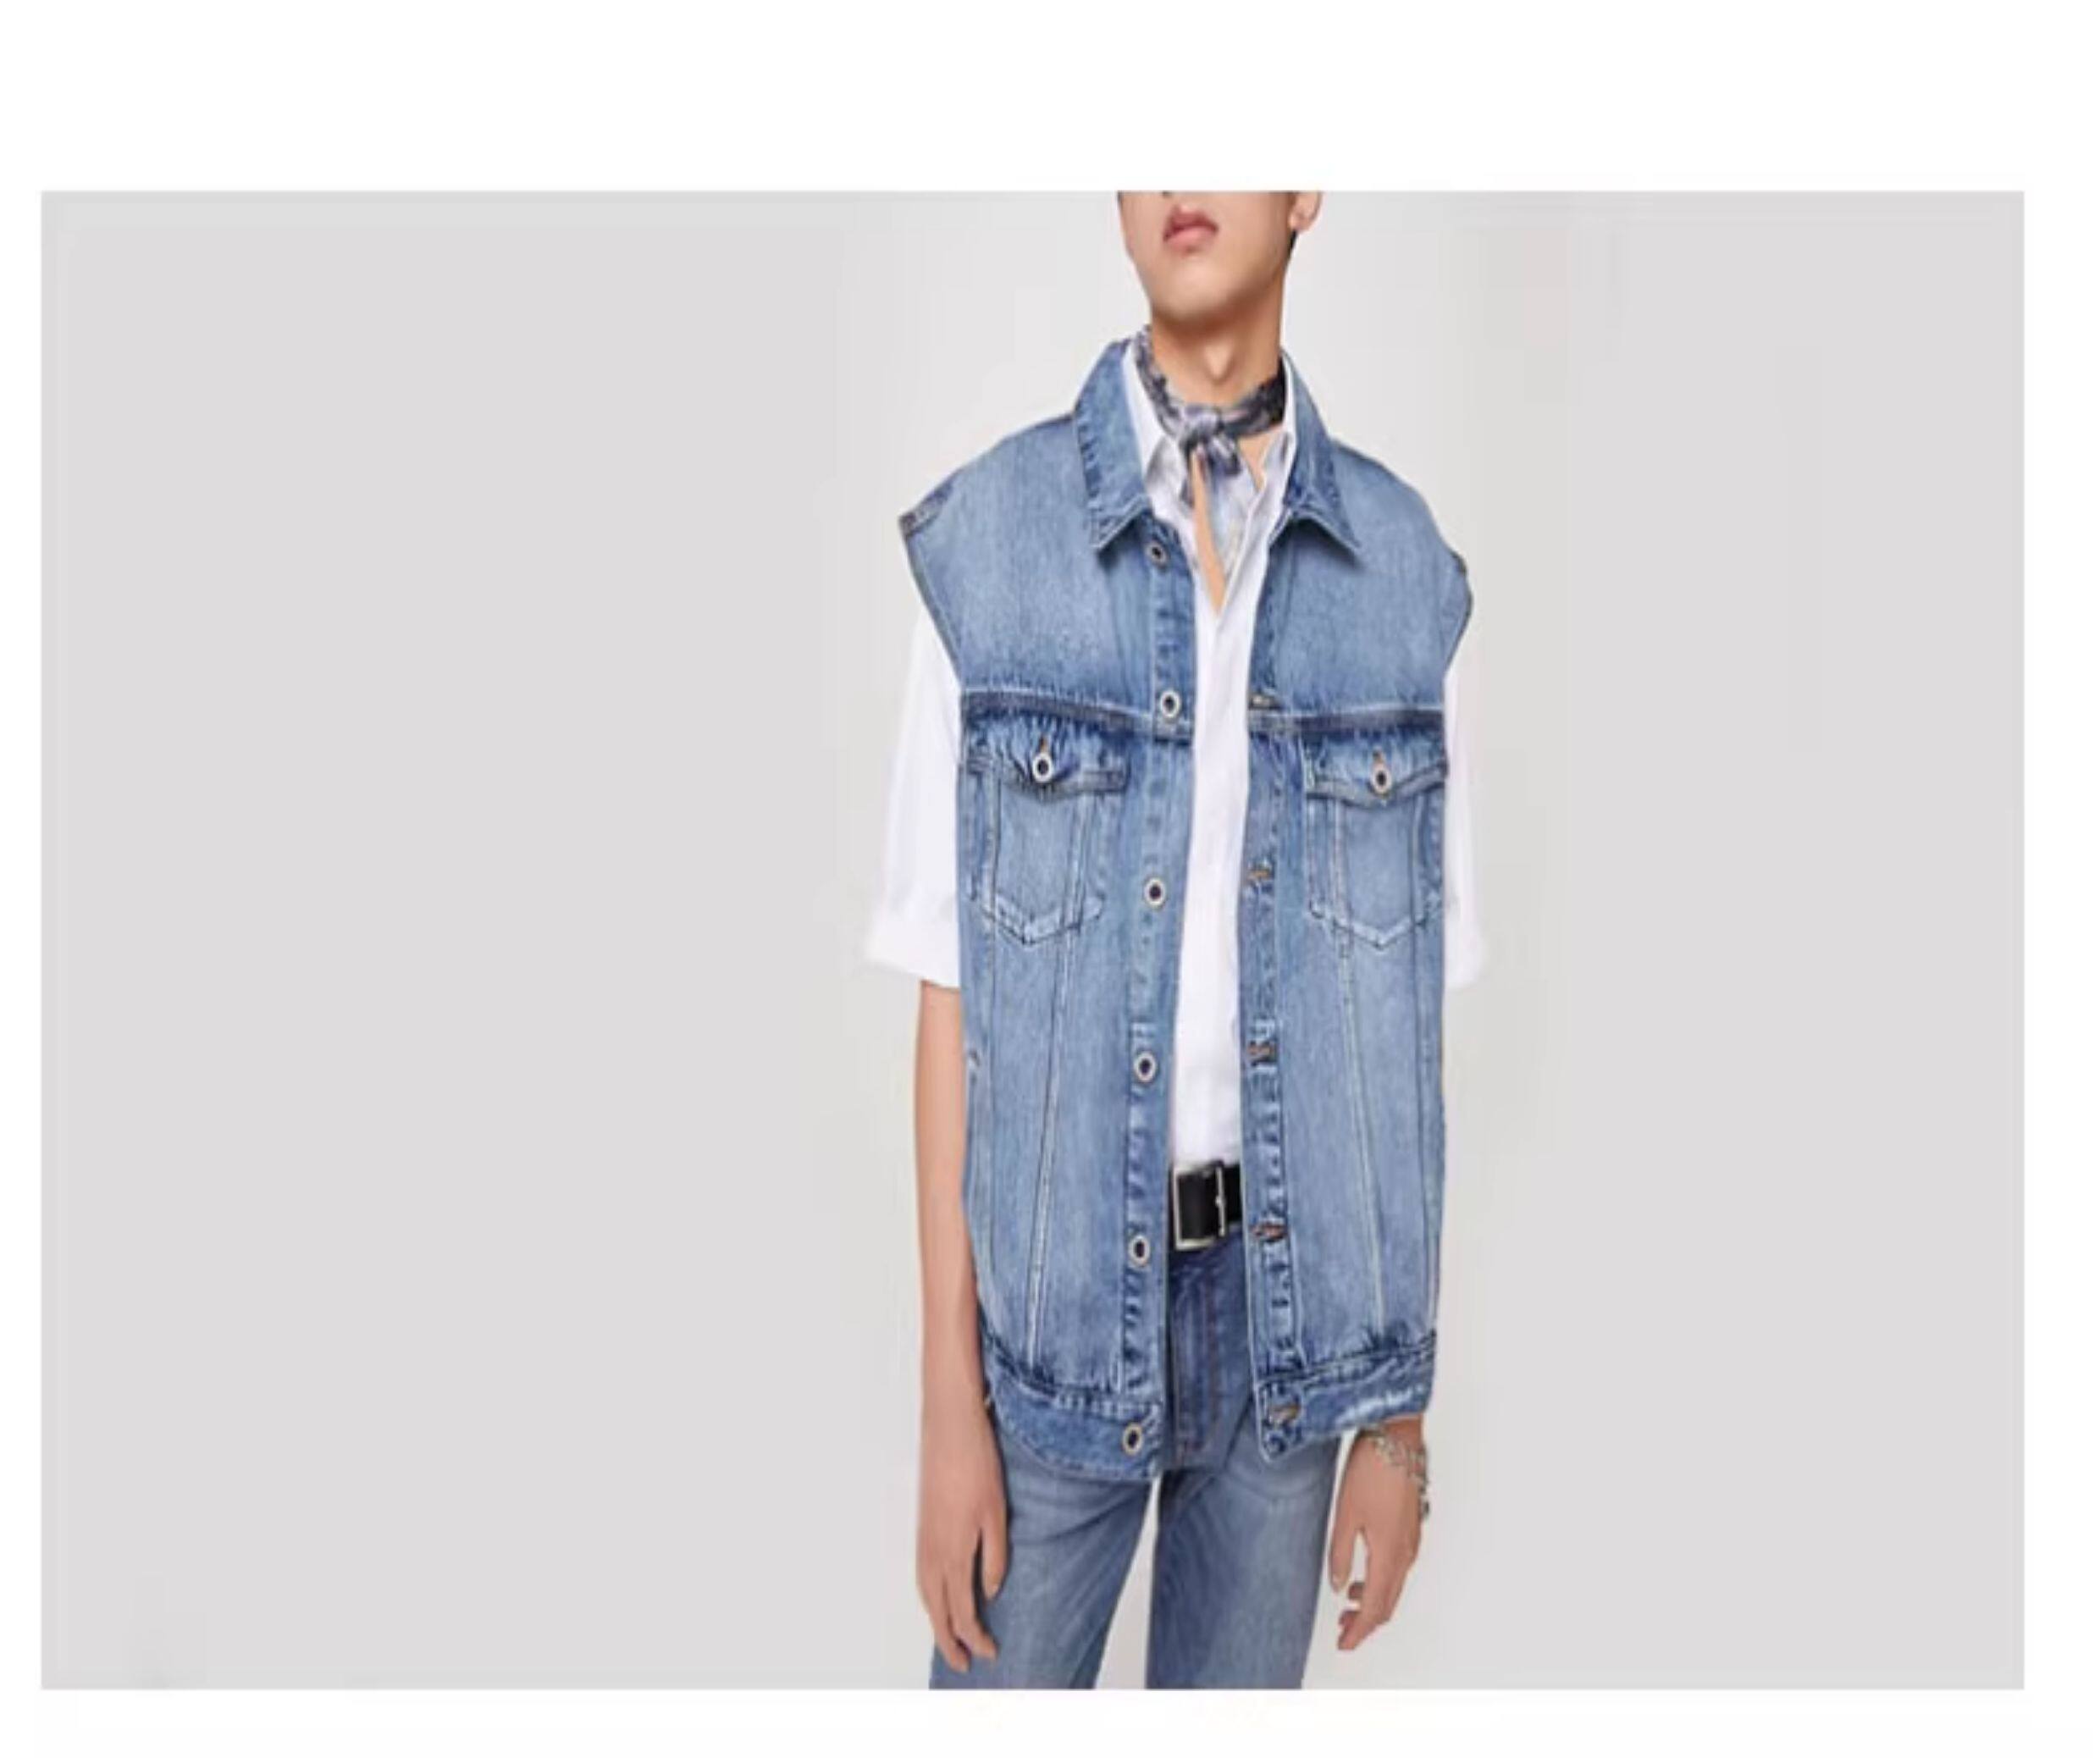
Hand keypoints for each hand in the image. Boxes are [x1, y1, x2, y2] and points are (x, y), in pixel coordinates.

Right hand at [915, 1382, 1007, 1672]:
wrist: (950, 1426)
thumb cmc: (976, 1464)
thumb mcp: (997, 1514)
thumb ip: (994, 1558)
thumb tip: (990, 1592)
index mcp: (953, 1553)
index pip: (962, 1612)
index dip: (975, 1638)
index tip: (989, 1653)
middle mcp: (932, 1551)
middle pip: (937, 1611)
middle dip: (949, 1641)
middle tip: (964, 1663)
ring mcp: (923, 1537)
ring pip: (925, 1593)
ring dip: (937, 1620)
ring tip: (951, 1637)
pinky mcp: (923, 1525)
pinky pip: (922, 1573)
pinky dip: (929, 1595)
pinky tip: (940, 1594)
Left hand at [1327, 1417, 1425, 1651]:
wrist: (1397, 1436)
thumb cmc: (1371, 1470)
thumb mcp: (1345, 1514)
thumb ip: (1341, 1555)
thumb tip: (1340, 1588)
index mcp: (1389, 1554)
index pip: (1376, 1608)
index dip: (1359, 1632)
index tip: (1343, 1644)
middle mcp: (1406, 1552)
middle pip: (1389, 1603)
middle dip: (1366, 1622)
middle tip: (1342, 1631)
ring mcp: (1412, 1539)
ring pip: (1395, 1586)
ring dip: (1374, 1601)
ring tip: (1349, 1605)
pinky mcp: (1411, 1527)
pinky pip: (1400, 1568)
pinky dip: (1383, 1582)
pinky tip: (1366, 1573)